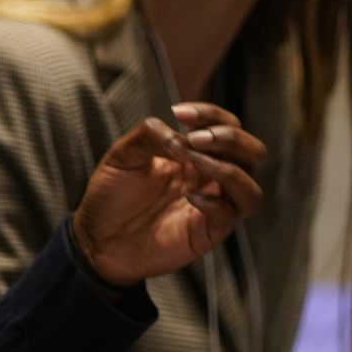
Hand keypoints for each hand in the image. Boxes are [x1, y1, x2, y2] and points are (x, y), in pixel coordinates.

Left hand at [71, 105, 264, 289]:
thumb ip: (150, 135)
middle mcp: (210, 177)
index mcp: (195, 153)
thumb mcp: (123, 154)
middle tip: (193, 139)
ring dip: (226, 168)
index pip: (226, 125)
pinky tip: (189, 198)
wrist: (98, 238)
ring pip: (251, 186)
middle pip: (253, 152)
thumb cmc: (112, 195)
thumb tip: (182, 137)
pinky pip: (232, 215)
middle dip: (230, 138)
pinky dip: (215, 202)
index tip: (180, 113)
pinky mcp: (209, 233)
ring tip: (192, 162)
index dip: (211, 114)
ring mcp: (213, 205)